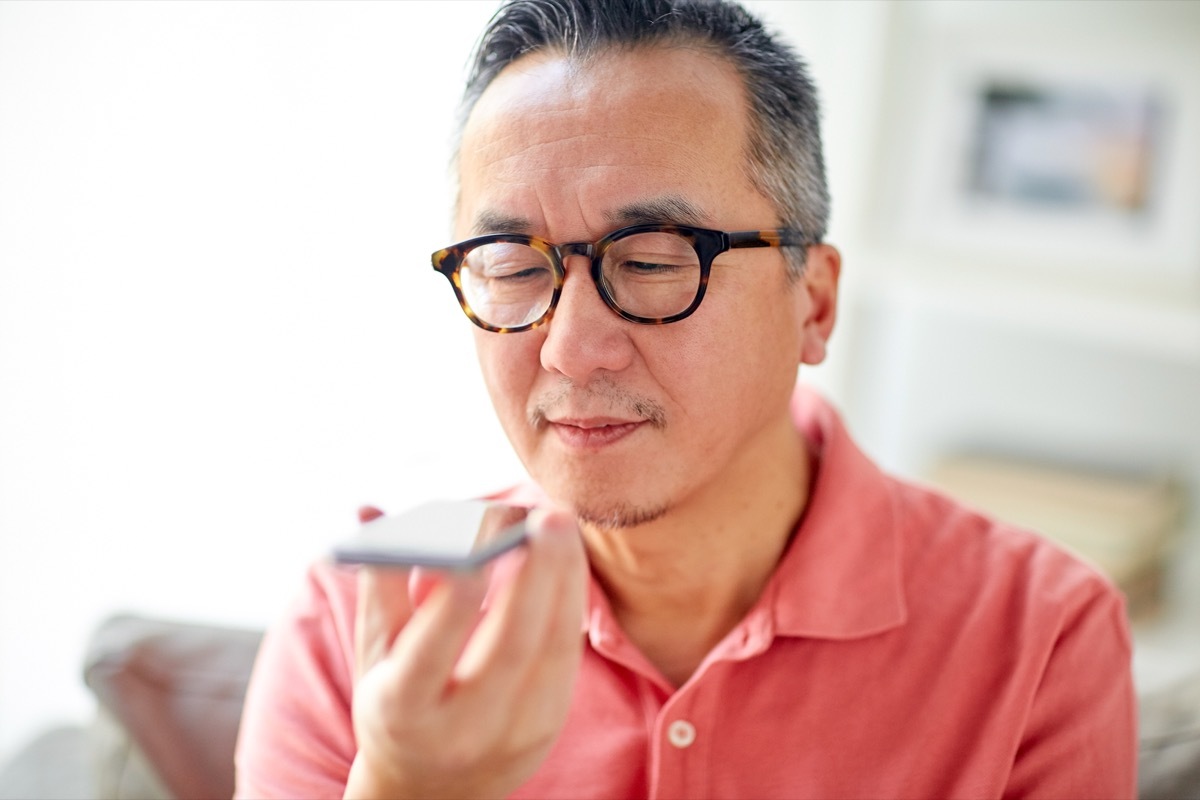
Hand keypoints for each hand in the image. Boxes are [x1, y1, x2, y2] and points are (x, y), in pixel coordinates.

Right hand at [345, 505, 586, 798]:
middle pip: (509, 648)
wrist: (431, 788)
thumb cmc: (396, 699)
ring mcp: (513, 734)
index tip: (474, 547)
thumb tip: (371, 509)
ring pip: (552, 648)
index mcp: (403, 708)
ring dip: (564, 579)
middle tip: (544, 517)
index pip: (430, 653)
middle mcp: (461, 729)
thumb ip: (380, 582)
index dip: (452, 600)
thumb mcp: (375, 652)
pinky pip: (567, 656)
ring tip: (560, 525)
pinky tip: (567, 559)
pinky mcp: (548, 728)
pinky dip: (569, 601)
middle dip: (533, 577)